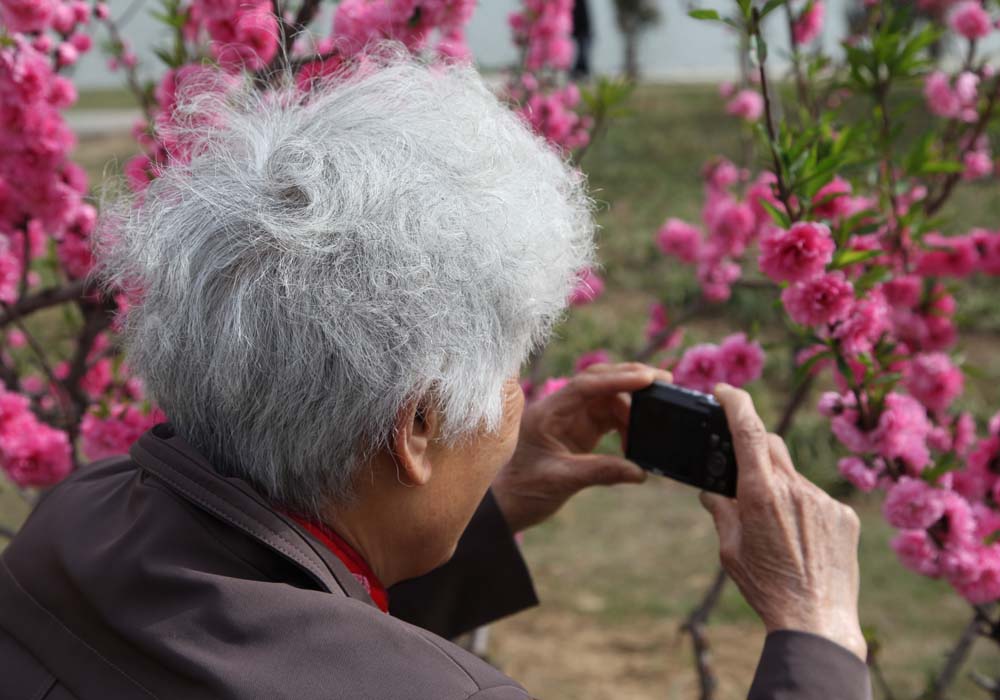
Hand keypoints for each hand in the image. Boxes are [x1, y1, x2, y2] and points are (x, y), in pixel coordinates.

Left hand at [492, 363, 670, 532]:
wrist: (504, 504)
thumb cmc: (521, 489)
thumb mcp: (561, 481)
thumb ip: (600, 473)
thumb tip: (640, 472)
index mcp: (548, 412)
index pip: (586, 385)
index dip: (618, 379)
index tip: (648, 379)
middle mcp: (560, 409)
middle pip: (600, 382)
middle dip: (631, 379)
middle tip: (665, 382)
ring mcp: (570, 419)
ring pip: (607, 399)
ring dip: (631, 409)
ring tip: (648, 429)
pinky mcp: (579, 432)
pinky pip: (608, 418)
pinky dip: (625, 425)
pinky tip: (636, 441)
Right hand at [700, 384, 865, 661]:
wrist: (816, 620)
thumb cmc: (766, 587)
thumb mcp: (730, 549)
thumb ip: (720, 511)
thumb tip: (711, 492)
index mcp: (760, 492)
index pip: (747, 429)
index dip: (735, 402)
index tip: (724, 391)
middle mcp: (795, 488)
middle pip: (771, 445)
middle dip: (753, 446)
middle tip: (741, 469)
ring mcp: (824, 500)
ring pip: (794, 475)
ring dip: (779, 485)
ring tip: (775, 526)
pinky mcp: (845, 515)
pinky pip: (818, 498)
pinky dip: (804, 506)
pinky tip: (801, 539)